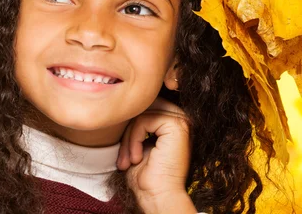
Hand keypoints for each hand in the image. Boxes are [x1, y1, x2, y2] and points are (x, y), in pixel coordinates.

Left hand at [116, 97, 194, 213]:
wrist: (156, 196)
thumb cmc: (145, 175)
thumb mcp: (135, 141)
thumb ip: (134, 121)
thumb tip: (121, 105)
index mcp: (170, 120)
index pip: (141, 106)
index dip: (127, 126)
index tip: (123, 154)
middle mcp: (179, 117)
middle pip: (140, 107)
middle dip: (127, 131)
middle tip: (123, 158)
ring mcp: (180, 119)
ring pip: (141, 113)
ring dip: (128, 138)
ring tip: (128, 160)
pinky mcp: (177, 125)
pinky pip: (144, 119)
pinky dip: (133, 138)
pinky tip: (136, 158)